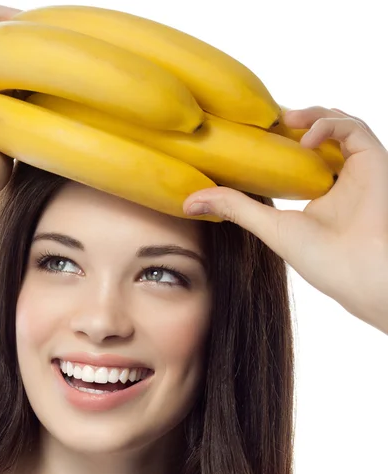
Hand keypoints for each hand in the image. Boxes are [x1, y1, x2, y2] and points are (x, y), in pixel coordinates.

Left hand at [183, 106, 387, 334]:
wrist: (359, 272)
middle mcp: (336, 177)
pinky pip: (355, 128)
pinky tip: (305, 139)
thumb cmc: (322, 259)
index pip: (294, 155)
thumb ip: (234, 208)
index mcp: (315, 192)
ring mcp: (356, 168)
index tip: (246, 131)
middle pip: (314, 133)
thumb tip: (189, 201)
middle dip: (290, 121)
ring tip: (281, 121)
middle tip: (262, 119)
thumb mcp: (269, 227)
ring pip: (336, 123)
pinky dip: (329, 125)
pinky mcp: (374, 160)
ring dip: (309, 116)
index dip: (273, 139)